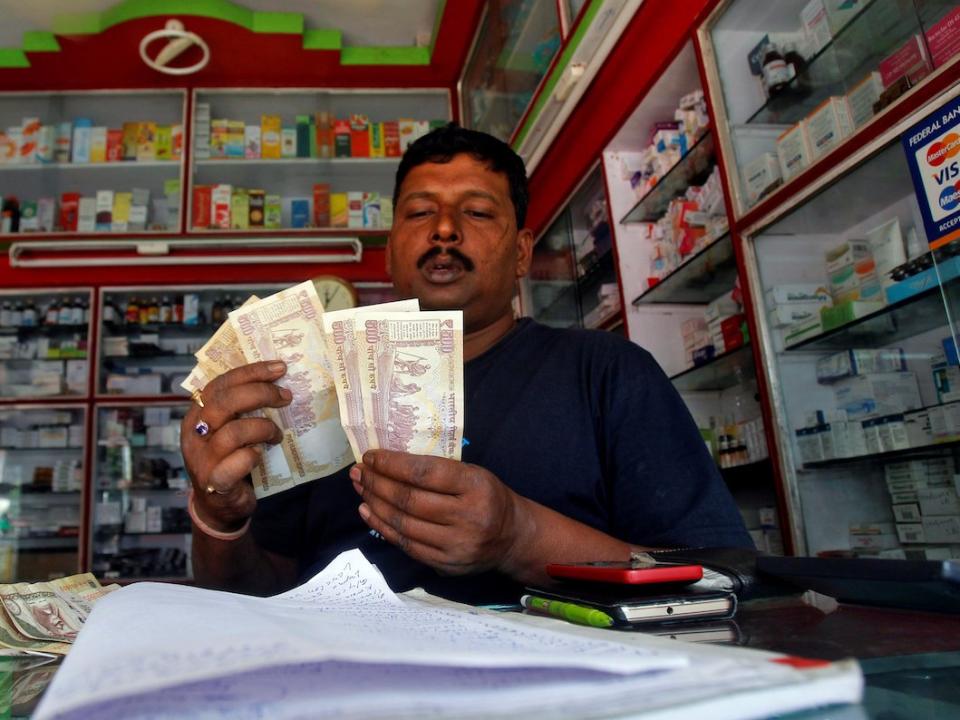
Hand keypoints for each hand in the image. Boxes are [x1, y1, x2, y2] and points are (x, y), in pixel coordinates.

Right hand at [181, 361, 290, 532]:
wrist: (220, 506)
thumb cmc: (229, 459)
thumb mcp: (230, 428)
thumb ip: (242, 408)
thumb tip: (277, 380)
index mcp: (198, 414)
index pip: (221, 383)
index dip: (251, 372)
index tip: (279, 368)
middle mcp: (195, 433)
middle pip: (225, 402)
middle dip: (261, 394)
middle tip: (285, 397)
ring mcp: (202, 459)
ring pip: (233, 432)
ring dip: (263, 428)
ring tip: (276, 435)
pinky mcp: (214, 482)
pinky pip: (237, 462)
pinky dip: (253, 456)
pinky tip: (261, 455)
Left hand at [350, 450, 526, 575]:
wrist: (512, 538)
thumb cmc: (488, 497)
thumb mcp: (474, 474)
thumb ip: (439, 470)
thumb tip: (389, 462)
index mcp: (476, 486)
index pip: (425, 473)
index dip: (392, 464)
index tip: (371, 456)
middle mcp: (467, 517)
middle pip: (409, 499)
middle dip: (377, 483)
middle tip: (359, 472)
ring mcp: (455, 544)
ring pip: (403, 523)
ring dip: (375, 504)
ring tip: (361, 488)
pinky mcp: (445, 564)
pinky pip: (406, 544)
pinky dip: (382, 527)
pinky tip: (368, 511)